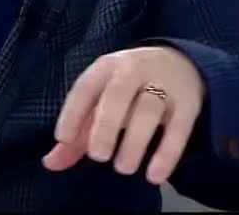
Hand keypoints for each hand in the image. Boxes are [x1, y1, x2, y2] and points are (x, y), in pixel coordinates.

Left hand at [42, 45, 204, 184]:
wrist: (182, 63)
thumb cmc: (130, 88)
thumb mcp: (102, 101)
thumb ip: (78, 134)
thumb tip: (50, 163)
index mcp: (107, 67)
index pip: (86, 86)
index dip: (73, 112)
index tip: (63, 139)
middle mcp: (134, 70)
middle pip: (118, 94)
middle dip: (106, 125)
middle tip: (99, 157)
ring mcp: (164, 84)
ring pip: (149, 110)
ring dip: (135, 141)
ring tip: (124, 168)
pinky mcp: (189, 103)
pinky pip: (179, 128)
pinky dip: (167, 153)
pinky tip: (155, 176)